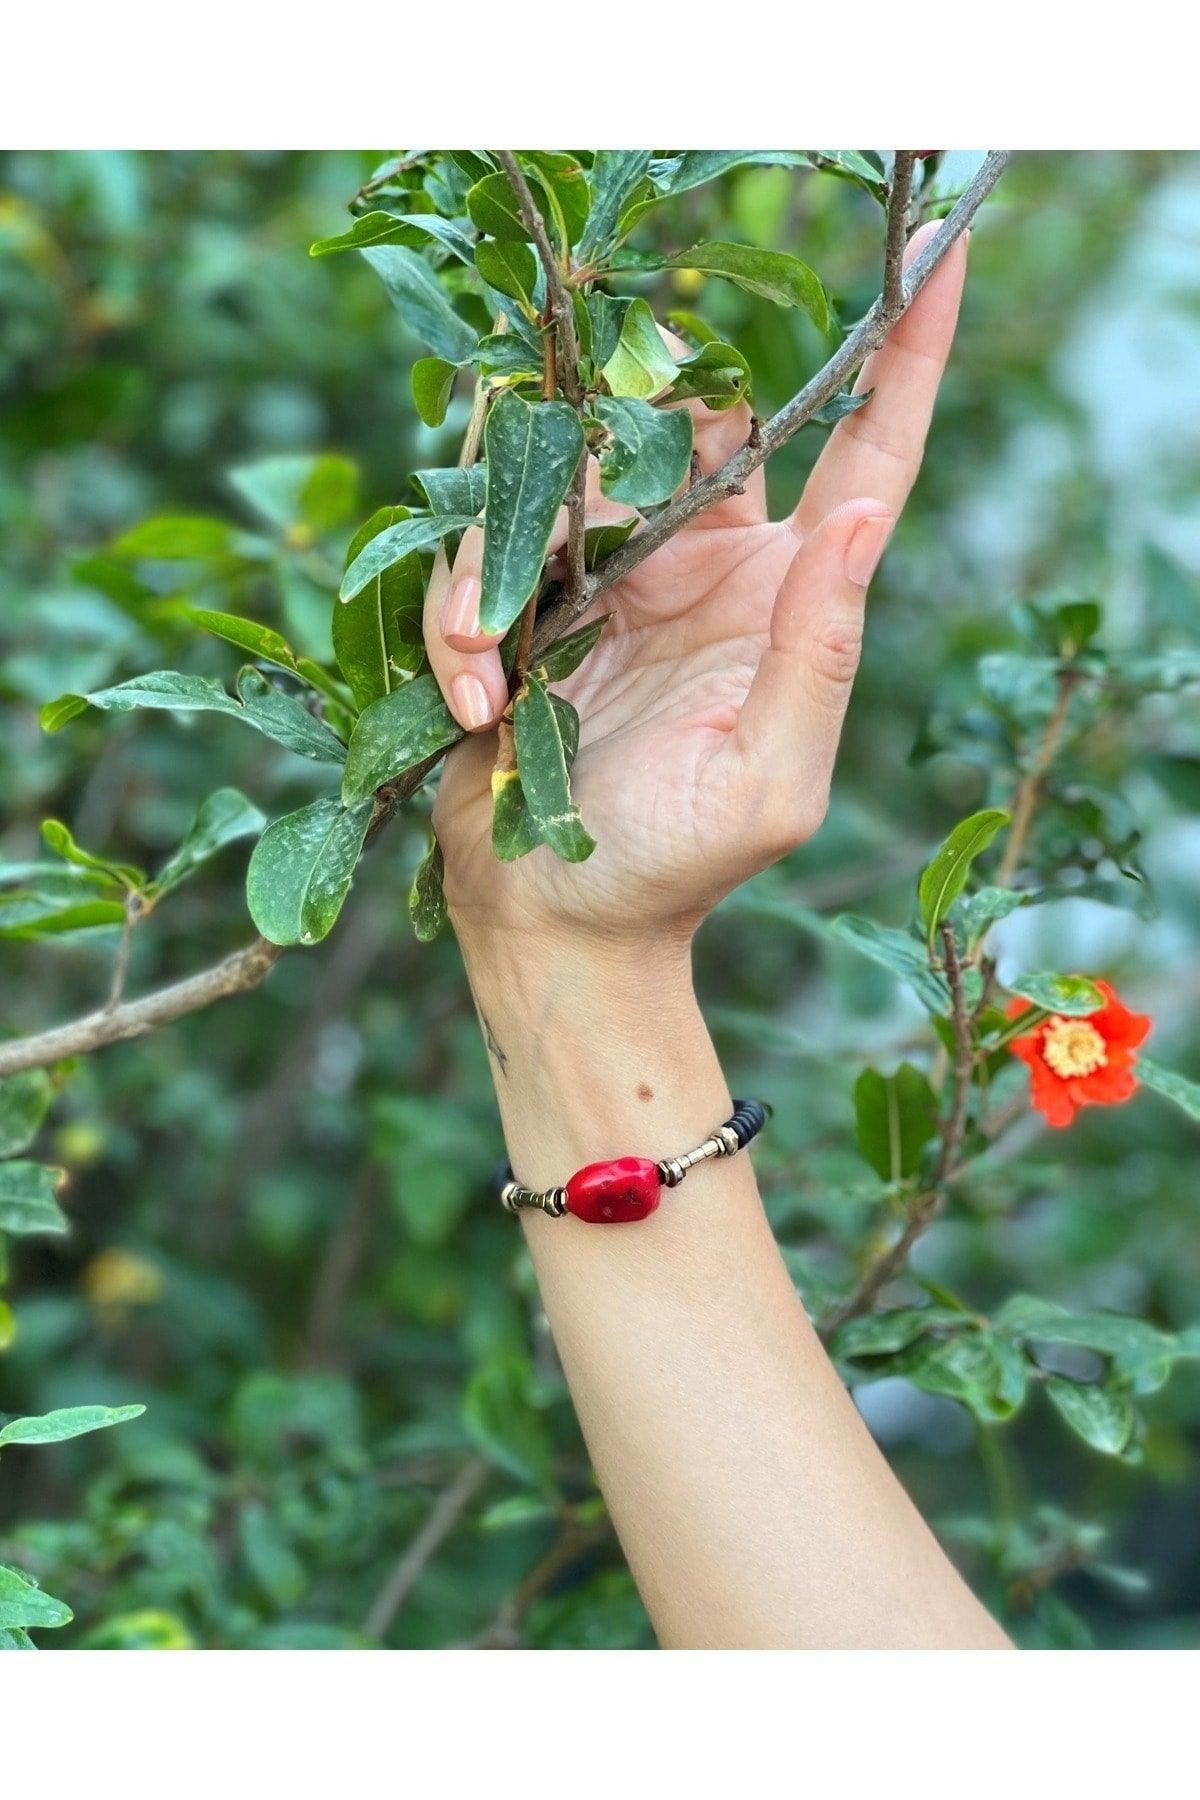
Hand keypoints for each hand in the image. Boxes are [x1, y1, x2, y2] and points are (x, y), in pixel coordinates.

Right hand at [424, 224, 967, 950]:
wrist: (556, 920)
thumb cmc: (678, 866)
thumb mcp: (770, 778)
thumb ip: (817, 653)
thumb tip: (862, 516)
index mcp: (787, 591)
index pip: (866, 452)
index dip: (905, 354)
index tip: (939, 249)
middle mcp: (705, 557)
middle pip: (693, 413)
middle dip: (642, 416)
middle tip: (597, 478)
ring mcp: (608, 567)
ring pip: (560, 472)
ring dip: (510, 569)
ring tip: (496, 680)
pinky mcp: (522, 591)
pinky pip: (477, 548)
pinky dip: (462, 621)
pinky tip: (475, 704)